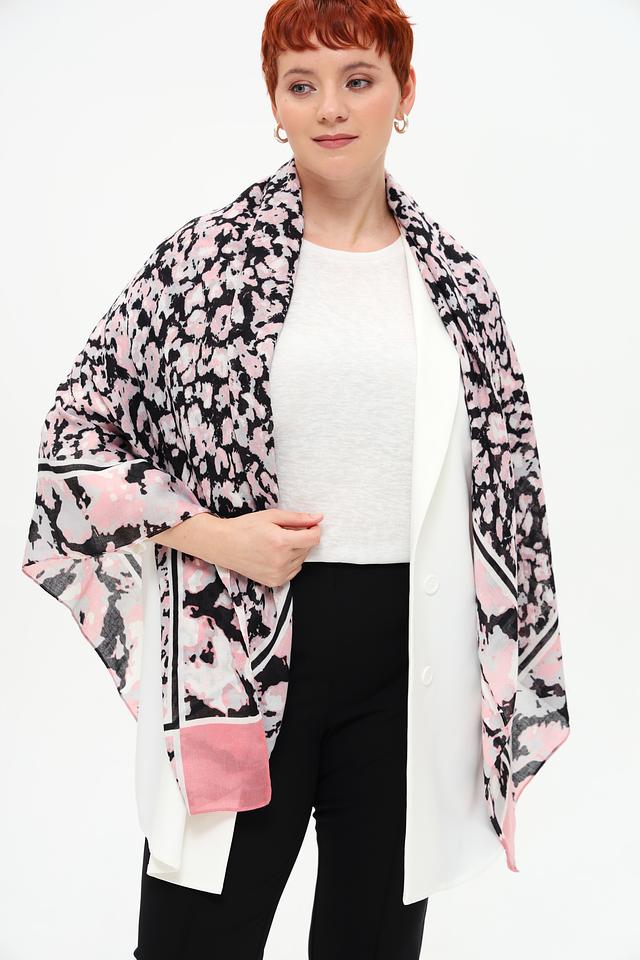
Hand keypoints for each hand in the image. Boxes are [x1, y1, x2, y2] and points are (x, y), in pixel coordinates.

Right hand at [149, 508, 323, 586]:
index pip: (313, 538)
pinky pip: (294, 570)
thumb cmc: (245, 527)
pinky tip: (275, 554)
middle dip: (302, 538)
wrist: (224, 545)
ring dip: (296, 550)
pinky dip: (290, 561)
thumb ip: (297, 518)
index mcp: (281, 542)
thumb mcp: (271, 516)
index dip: (314, 529)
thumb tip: (319, 517)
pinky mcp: (274, 582)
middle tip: (284, 531)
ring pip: (302, 559)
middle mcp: (281, 561)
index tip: (310, 525)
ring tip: (277, 543)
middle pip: (308, 548)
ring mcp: (278, 574)